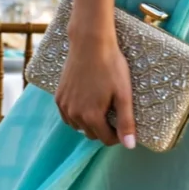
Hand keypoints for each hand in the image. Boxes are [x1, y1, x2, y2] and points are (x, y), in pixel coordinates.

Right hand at [55, 30, 136, 148]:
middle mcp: (75, 115)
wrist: (90, 43)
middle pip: (92, 134)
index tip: (124, 123)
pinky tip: (86, 101)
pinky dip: (77, 114)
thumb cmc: (110, 66)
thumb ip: (126, 122)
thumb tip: (130, 146)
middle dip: (104, 129)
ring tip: (101, 106)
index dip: (118, 135)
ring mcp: (64, 106)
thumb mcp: (123, 94)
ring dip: (89, 122)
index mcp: (92, 117)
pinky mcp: (58, 96)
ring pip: (78, 126)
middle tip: (114, 112)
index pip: (107, 139)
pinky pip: (67, 115)